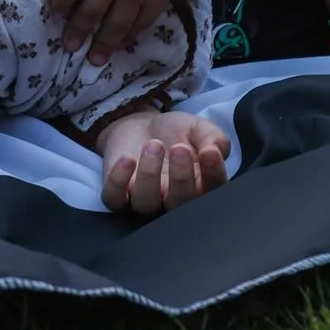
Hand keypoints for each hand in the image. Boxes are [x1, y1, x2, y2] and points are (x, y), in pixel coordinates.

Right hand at [49, 0, 188, 64]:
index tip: (115, 48)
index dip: (125, 38)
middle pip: (112, 26)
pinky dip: (61, 5)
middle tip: (90, 60)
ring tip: (68, 44)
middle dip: (100, 46)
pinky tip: (56, 11)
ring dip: (76, 32)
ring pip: (88, 13)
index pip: (139, 25)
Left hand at [96, 110, 230, 215]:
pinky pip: (114, 198)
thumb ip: (214, 138)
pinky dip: (118, 182)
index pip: (212, 191)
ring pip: (145, 203)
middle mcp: (172, 200)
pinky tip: (127, 159)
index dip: (213, 174)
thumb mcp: (200, 129)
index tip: (209, 151)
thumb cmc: (176, 133)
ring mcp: (144, 200)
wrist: (141, 125)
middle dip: (181, 178)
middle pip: (179, 204)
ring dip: (149, 175)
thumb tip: (215, 150)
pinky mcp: (117, 194)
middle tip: (180, 148)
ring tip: (154, 145)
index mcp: (199, 187)